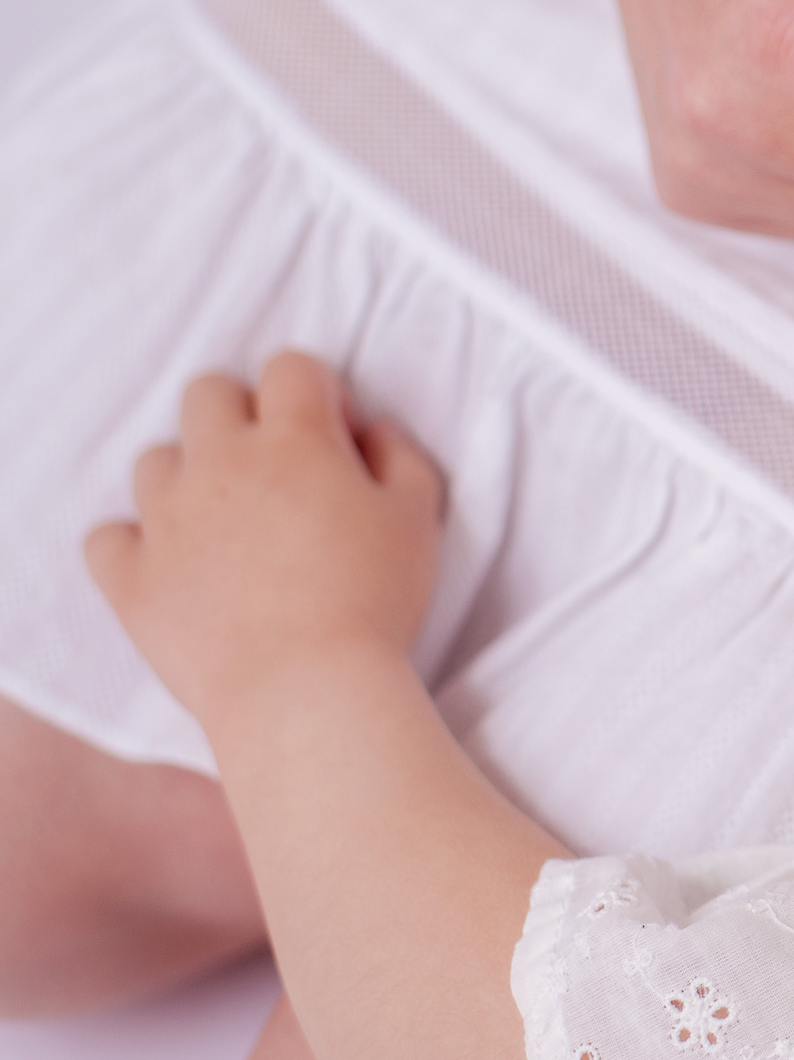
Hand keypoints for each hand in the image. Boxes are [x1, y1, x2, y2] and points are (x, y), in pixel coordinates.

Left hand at [85, 353, 444, 731]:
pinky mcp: (132, 577)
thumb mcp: (419, 518)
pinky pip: (107, 537)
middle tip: (276, 467)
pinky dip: (134, 542)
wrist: (306, 691)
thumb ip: (401, 456)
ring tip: (228, 521)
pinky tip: (171, 561)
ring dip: (189, 476)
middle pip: (207, 392)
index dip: (317, 393)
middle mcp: (220, 464)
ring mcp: (166, 519)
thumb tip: (373, 430)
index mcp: (293, 440)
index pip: (290, 367)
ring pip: (155, 460)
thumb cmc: (376, 601)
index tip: (336, 438)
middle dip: (241, 412)